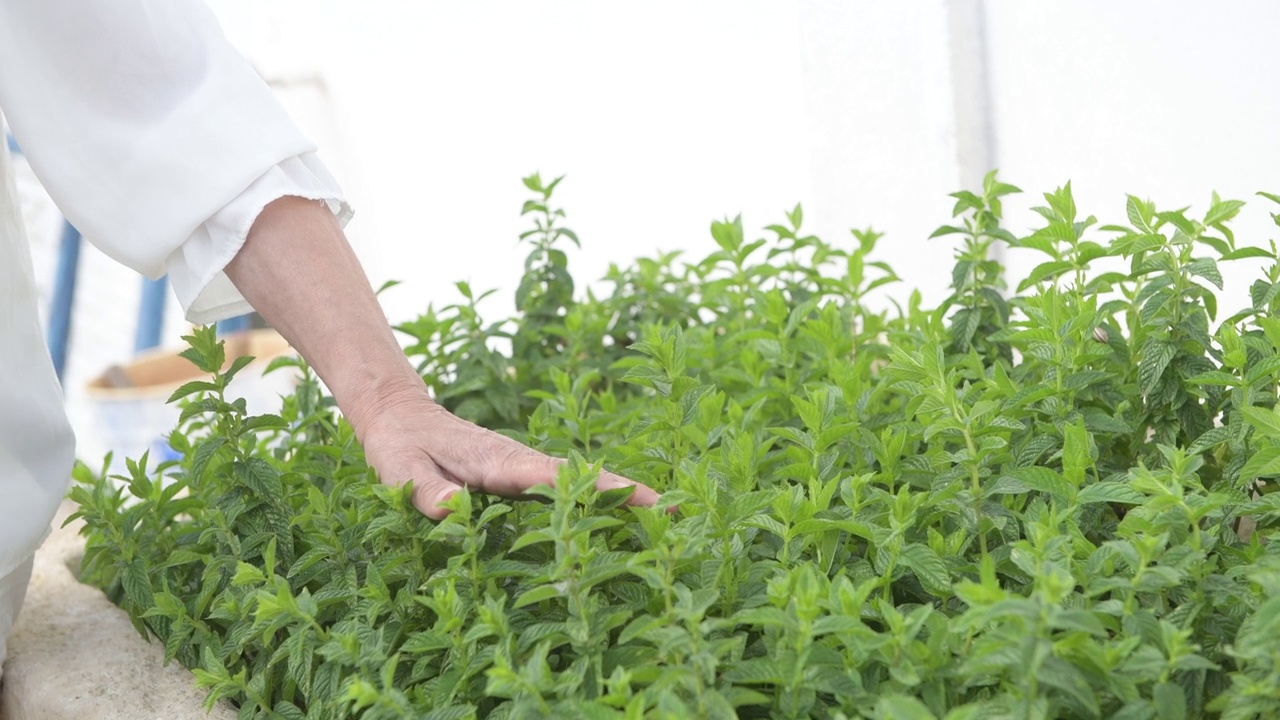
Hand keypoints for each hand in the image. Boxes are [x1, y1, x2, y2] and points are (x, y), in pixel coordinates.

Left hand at [358, 387, 658, 518]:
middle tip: (681, 512)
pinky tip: (619, 520)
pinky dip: (596, 500)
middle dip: (631, 494)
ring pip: (580, 483)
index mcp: (499, 462)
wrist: (399, 415)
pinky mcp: (520, 476)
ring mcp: (524, 468)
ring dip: (622, 498)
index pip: (558, 478)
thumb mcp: (399, 469)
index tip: (645, 499)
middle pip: (585, 479)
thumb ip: (424, 490)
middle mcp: (521, 462)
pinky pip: (564, 490)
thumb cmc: (398, 445)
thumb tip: (452, 511)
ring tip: (670, 519)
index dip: (600, 490)